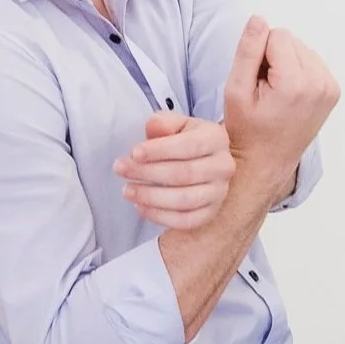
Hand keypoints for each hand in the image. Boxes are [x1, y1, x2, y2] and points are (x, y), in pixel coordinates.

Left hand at [114, 112, 235, 230]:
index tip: (134, 153)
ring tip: (127, 190)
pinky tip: (140, 207)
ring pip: (184, 199)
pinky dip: (160, 216)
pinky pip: (186, 220)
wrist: (201, 161)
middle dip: (148, 172)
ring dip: (151, 197)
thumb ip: (164, 122)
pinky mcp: (210, 213)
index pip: (188, 146)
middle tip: (121, 169)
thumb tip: (154, 127)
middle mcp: (223, 166)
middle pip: (184, 174)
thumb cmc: (183, 140)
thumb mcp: (175, 124)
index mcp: (216, 138)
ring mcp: (219, 192)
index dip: (159, 150)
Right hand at [222, 16, 339, 195]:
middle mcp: (320, 83)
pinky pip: (312, 62)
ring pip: (302, 48)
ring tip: (275, 93)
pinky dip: (298, 71)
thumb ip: (248, 51)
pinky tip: (288, 94)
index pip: (277, 34)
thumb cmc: (247, 129)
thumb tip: (259, 18)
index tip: (256, 81)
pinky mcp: (333, 91)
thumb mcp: (236, 89)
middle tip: (264, 89)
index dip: (259, 53)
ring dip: (286, 64)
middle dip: (274, 57)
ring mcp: (330, 88)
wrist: (266, 160)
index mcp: (296, 83)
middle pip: (292, 40)